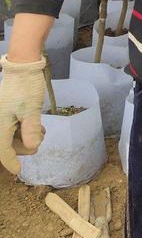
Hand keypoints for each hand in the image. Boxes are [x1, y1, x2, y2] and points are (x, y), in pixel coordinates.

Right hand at [0, 55, 46, 174]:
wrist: (23, 67)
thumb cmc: (26, 87)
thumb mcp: (32, 109)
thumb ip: (31, 130)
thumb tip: (32, 147)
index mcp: (0, 124)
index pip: (3, 150)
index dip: (11, 161)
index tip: (18, 170)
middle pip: (8, 144)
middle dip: (24, 146)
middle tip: (39, 142)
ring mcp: (2, 116)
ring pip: (12, 136)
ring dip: (26, 138)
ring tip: (41, 132)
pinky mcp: (7, 111)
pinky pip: (13, 126)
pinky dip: (25, 129)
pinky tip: (38, 127)